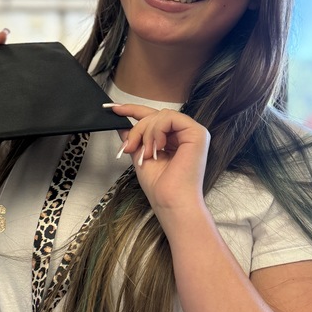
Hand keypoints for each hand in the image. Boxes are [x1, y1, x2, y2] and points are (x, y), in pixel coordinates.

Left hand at [106, 103, 209, 222]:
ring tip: (146, 153)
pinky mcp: (198, 133)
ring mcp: (193, 132)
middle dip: (137, 129)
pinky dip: (157, 130)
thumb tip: (121, 125)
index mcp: (174, 140)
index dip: (133, 110)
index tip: (114, 109)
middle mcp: (185, 134)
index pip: (154, 118)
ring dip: (146, 132)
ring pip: (161, 115)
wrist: (171, 202)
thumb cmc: (160, 187)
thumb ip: (134, 140)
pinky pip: (170, 117)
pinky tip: (157, 147)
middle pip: (155, 115)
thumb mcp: (140, 157)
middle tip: (129, 147)